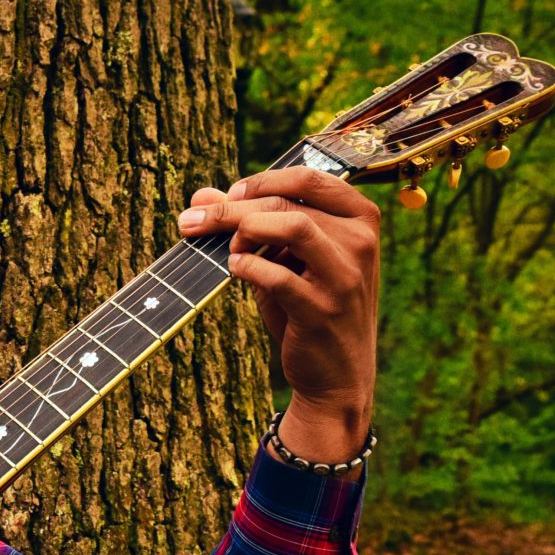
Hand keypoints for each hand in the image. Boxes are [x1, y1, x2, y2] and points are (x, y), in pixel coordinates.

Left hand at [178, 167, 380, 463]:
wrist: (336, 377)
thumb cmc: (308, 309)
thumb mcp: (285, 262)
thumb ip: (248, 225)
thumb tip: (199, 198)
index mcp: (360, 218)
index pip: (308, 177)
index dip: (262, 180)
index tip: (229, 194)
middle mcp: (361, 241)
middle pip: (288, 203)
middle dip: (232, 208)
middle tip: (193, 221)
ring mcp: (345, 276)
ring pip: (292, 226)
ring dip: (244, 229)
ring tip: (226, 248)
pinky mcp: (323, 309)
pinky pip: (278, 275)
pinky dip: (248, 267)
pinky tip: (235, 270)